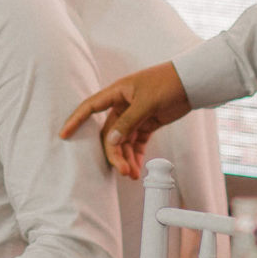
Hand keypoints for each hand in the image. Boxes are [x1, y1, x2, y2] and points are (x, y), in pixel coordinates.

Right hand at [59, 62, 191, 177]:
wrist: (192, 82)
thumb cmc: (167, 83)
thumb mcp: (147, 102)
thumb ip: (128, 122)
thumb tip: (111, 141)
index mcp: (117, 93)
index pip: (90, 107)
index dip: (75, 120)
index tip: (64, 135)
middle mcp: (122, 105)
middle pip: (109, 133)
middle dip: (114, 153)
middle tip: (123, 170)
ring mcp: (134, 115)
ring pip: (123, 141)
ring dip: (126, 158)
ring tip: (132, 174)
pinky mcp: (147, 124)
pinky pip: (136, 143)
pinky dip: (136, 155)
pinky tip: (137, 167)